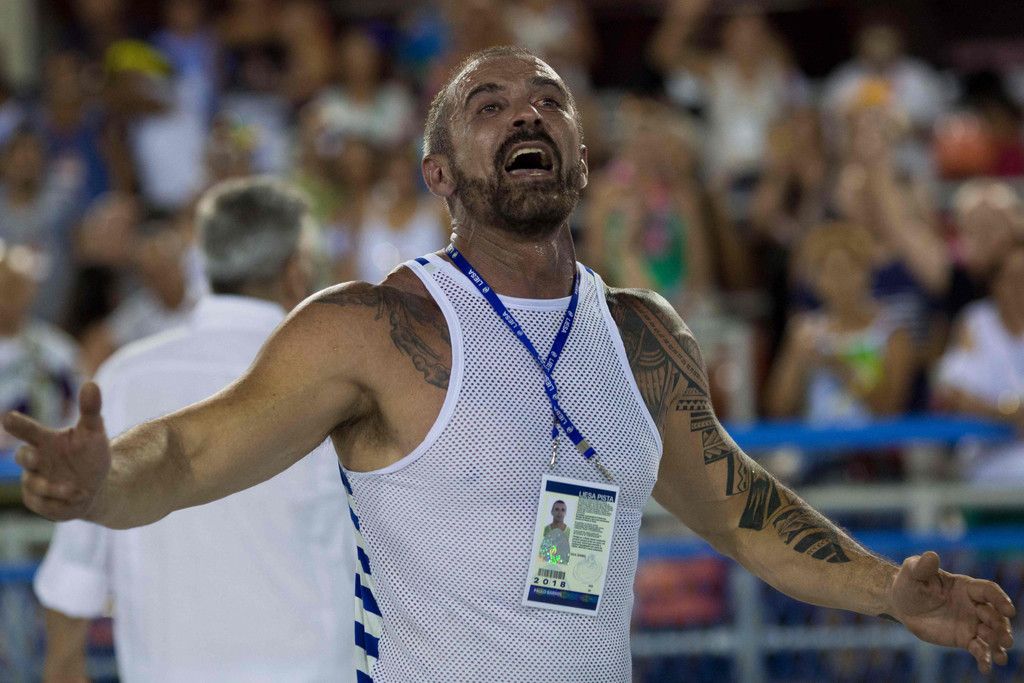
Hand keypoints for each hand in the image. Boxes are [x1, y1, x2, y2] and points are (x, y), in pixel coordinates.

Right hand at [3, 383, 110, 520]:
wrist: (96, 486)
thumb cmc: (89, 455)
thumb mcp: (94, 432)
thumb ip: (91, 410)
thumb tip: (91, 384)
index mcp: (45, 440)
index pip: (28, 430)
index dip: (18, 425)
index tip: (9, 417)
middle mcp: (35, 460)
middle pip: (23, 456)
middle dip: (28, 457)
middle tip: (35, 456)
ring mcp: (33, 481)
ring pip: (35, 484)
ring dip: (54, 487)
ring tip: (76, 489)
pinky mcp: (38, 502)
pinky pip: (44, 504)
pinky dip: (61, 502)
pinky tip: (76, 498)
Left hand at [887, 551, 1015, 673]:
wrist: (902, 604)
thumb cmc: (910, 582)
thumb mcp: (913, 572)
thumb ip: (923, 566)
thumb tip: (931, 556)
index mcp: (966, 586)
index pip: (989, 591)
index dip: (1000, 600)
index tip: (1009, 611)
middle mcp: (974, 605)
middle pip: (994, 615)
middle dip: (1001, 627)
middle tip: (1005, 639)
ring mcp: (971, 623)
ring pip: (990, 634)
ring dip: (998, 645)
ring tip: (1000, 657)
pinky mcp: (964, 639)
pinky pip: (978, 649)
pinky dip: (984, 658)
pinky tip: (985, 668)